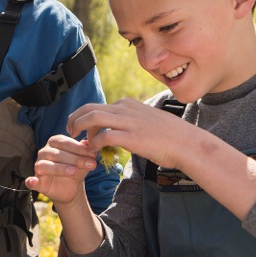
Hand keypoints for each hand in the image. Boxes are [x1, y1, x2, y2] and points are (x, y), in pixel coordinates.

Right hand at [24, 134, 97, 204]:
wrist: (72, 188)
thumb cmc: (77, 168)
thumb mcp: (84, 159)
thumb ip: (86, 150)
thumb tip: (89, 142)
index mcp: (54, 143)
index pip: (64, 142)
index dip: (79, 148)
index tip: (93, 154)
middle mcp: (44, 152)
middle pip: (56, 153)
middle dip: (75, 158)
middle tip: (91, 164)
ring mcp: (38, 166)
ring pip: (45, 165)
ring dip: (59, 168)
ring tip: (74, 172)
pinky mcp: (37, 181)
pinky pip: (31, 181)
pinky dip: (31, 181)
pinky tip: (33, 182)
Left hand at [68, 98, 193, 171]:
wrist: (187, 143)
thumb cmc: (169, 136)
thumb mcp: (146, 120)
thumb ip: (129, 122)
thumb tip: (116, 131)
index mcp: (127, 104)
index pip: (97, 106)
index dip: (84, 117)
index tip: (80, 129)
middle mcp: (125, 109)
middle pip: (89, 108)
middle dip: (74, 119)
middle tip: (69, 131)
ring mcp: (128, 122)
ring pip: (92, 118)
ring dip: (80, 129)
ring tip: (76, 141)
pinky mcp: (131, 137)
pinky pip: (104, 136)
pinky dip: (95, 144)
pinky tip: (96, 152)